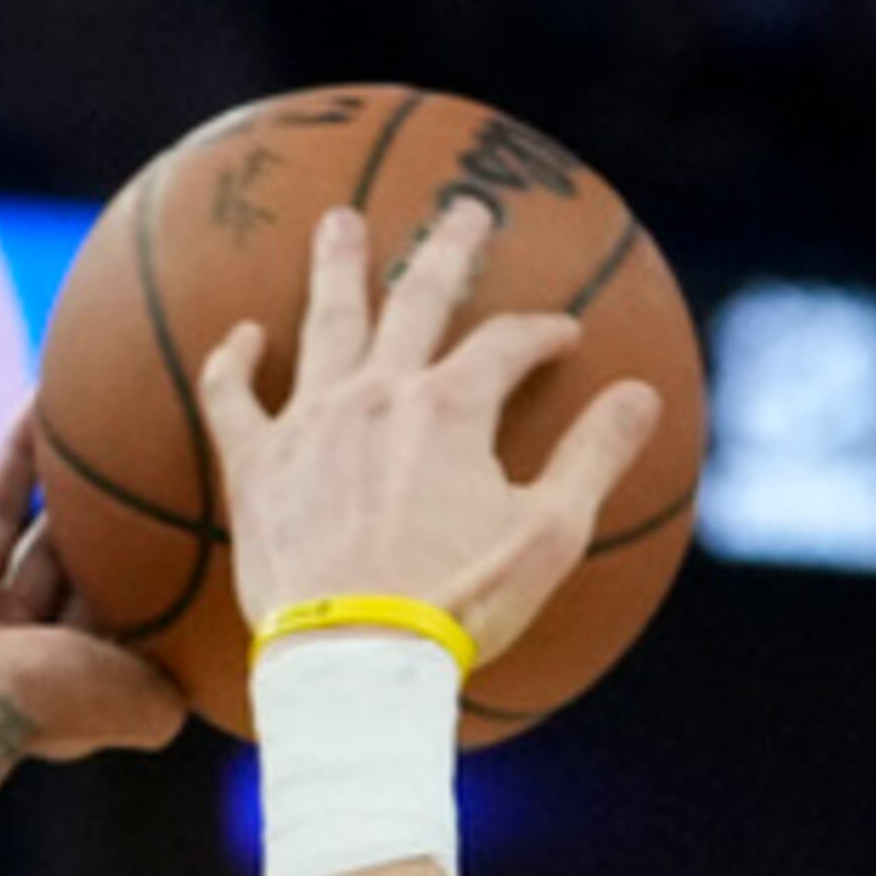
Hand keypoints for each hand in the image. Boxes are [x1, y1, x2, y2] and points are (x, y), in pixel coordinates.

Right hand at [0, 392, 186, 758]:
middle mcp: (6, 635)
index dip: (130, 551)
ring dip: (16, 455)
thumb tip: (210, 668)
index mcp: (61, 663)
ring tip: (47, 396)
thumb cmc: (53, 704)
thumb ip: (180, 685)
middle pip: (48, 546)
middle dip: (75, 494)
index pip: (104, 597)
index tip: (162, 498)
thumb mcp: (146, 699)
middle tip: (109, 431)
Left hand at [197, 204, 659, 680]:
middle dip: (447, 250)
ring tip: (340, 222)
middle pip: (417, 298)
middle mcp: (378, 393)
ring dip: (336, 265)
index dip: (540, 334)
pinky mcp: (257, 468)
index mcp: (451, 407)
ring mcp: (311, 423)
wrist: (357, 663)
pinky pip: (232, 398)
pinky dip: (233, 362)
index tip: (561, 336)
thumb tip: (643, 396)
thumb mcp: (550, 539)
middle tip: (464, 212)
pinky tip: (240, 335)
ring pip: (325, 320)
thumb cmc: (456, 610)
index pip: (506, 343)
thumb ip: (594, 458)